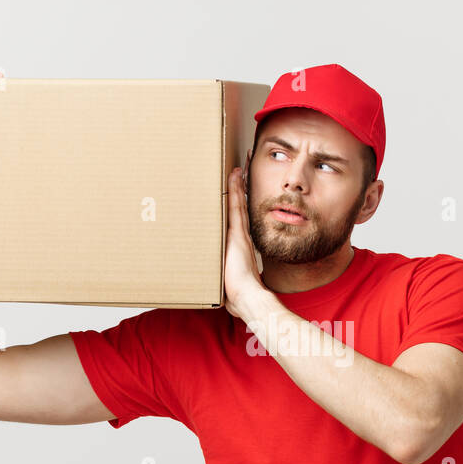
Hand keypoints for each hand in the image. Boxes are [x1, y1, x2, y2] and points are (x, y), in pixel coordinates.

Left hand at [223, 167, 264, 319]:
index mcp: (238, 245)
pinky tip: (234, 174)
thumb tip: (216, 286)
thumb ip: (223, 278)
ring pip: (237, 202)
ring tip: (237, 167)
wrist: (246, 297)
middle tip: (239, 169)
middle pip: (238, 206)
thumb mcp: (226, 282)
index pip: (237, 219)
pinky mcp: (237, 232)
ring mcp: (239, 233)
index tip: (238, 190)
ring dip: (238, 184)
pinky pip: (235, 205)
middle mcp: (240, 236)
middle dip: (239, 188)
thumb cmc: (236, 293)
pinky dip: (236, 189)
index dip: (237, 203)